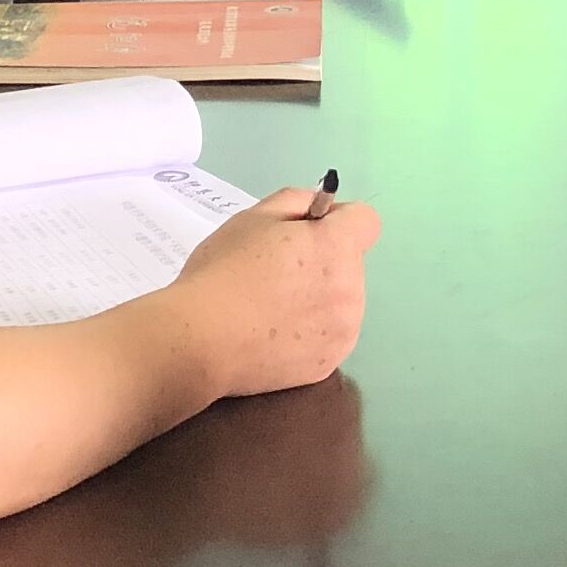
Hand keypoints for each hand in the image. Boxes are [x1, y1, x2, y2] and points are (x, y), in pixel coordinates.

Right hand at [167, 184, 376, 397]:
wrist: (199, 339)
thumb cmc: (223, 271)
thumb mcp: (253, 217)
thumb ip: (296, 202)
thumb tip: (318, 209)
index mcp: (337, 247)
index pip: (366, 221)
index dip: (337, 220)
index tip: (307, 231)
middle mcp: (352, 289)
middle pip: (350, 264)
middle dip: (323, 262)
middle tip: (276, 273)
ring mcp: (343, 332)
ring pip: (341, 302)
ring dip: (319, 299)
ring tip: (272, 309)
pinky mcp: (328, 363)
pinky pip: (328, 337)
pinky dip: (310, 334)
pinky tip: (274, 336)